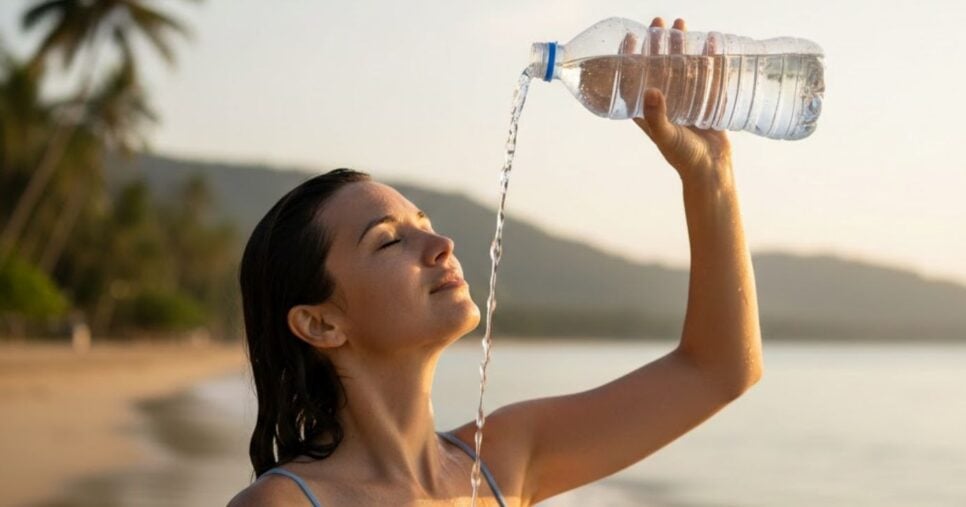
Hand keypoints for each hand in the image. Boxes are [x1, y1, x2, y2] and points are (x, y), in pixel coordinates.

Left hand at [634, 18, 732, 186]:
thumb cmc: (683, 156)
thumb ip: (656, 116)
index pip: (634, 78)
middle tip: (659, 23)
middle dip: (657, 43)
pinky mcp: (706, 100)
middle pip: (658, 65)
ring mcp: (686, 98)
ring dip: (680, 45)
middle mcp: (664, 100)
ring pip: (681, 65)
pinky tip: (711, 41)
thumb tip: (651, 91)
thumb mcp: (666, 135)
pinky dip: (709, 57)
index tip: (631, 37)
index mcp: (648, 109)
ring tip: (681, 24)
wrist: (711, 169)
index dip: (629, 58)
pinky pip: (707, 73)